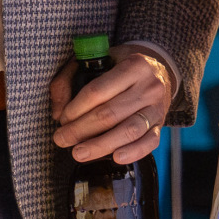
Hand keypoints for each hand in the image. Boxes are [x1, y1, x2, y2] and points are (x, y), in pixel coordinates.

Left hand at [51, 46, 173, 164]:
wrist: (160, 69)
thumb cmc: (122, 67)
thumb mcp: (97, 61)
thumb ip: (69, 80)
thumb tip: (57, 112)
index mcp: (133, 65)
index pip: (97, 91)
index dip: (75, 109)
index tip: (62, 118)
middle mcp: (149, 86)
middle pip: (110, 114)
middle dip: (81, 130)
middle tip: (61, 140)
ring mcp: (157, 107)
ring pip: (129, 130)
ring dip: (101, 145)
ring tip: (79, 153)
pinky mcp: (160, 124)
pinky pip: (150, 142)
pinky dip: (133, 152)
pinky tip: (116, 158)